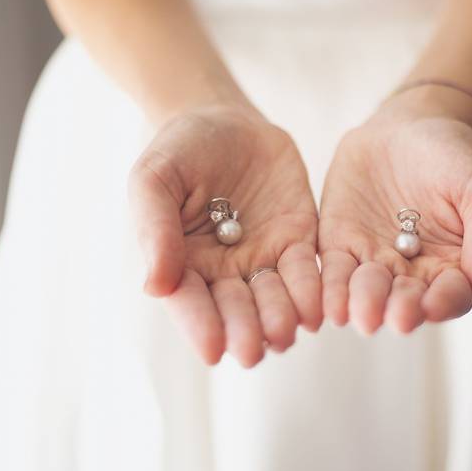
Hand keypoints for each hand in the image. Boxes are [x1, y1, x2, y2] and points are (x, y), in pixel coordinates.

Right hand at [129, 105, 320, 366]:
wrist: (225, 119)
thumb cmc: (179, 150)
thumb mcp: (155, 178)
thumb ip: (155, 227)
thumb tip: (154, 286)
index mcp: (182, 264)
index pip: (190, 302)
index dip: (200, 327)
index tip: (213, 351)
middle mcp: (224, 273)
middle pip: (236, 310)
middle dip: (244, 331)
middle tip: (252, 351)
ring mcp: (263, 260)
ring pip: (274, 299)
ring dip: (280, 318)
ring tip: (284, 333)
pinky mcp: (298, 242)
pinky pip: (307, 272)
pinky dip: (311, 291)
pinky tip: (316, 309)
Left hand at [318, 89, 471, 333]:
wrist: (408, 122)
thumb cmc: (455, 156)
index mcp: (454, 267)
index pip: (451, 296)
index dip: (442, 303)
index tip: (432, 305)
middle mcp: (413, 274)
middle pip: (407, 303)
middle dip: (400, 311)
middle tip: (396, 317)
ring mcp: (374, 262)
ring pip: (368, 294)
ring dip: (365, 305)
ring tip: (362, 314)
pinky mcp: (339, 246)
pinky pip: (334, 273)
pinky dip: (330, 290)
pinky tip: (328, 306)